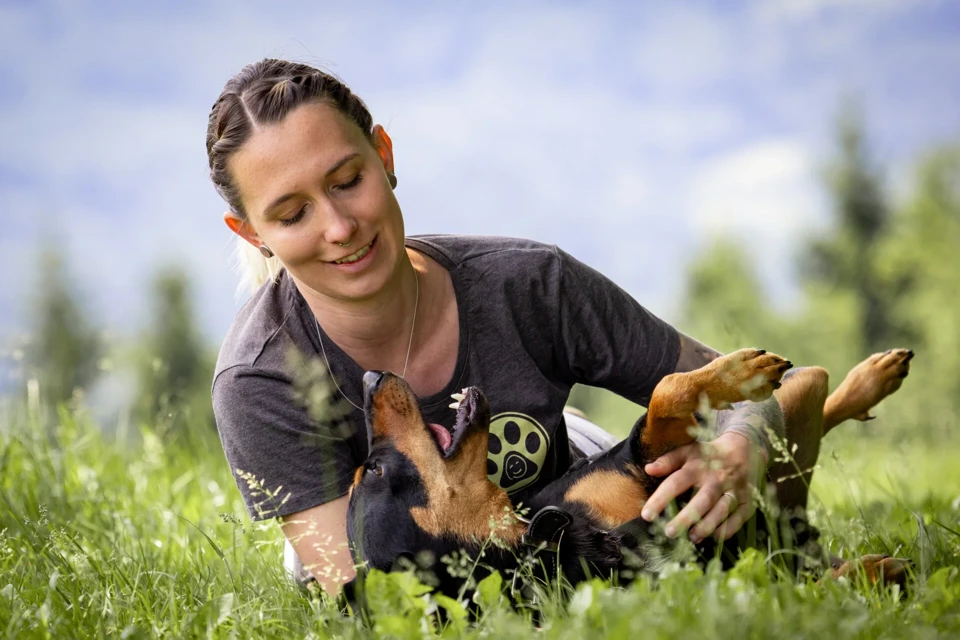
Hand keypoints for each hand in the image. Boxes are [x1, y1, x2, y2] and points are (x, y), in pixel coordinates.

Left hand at [640, 431, 766, 542]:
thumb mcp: (687, 452)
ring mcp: (733, 490)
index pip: (676, 483)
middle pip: (701, 500)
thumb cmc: (708, 455)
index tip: (646, 515)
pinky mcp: (747, 501)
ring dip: (707, 526)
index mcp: (697, 467)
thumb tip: (648, 469)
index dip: (661, 499)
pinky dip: (728, 528)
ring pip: (721, 510)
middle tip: (669, 532)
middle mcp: (716, 479)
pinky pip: (739, 517)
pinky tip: (715, 537)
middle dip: (686, 517)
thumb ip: (668, 461)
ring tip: (692, 538)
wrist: (744, 448)